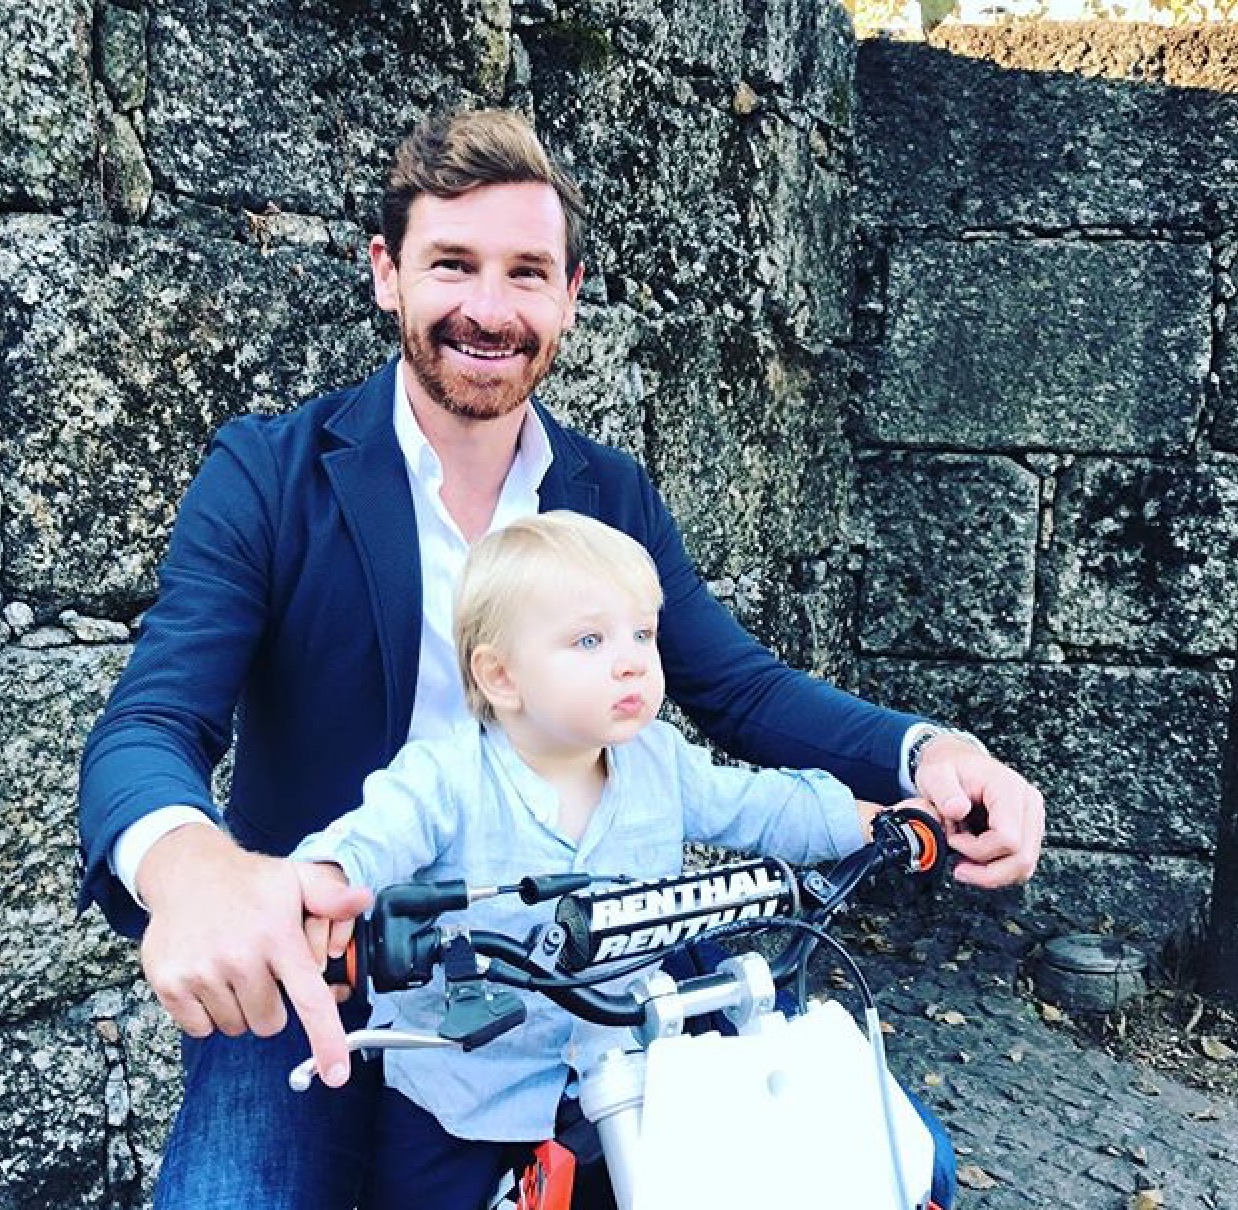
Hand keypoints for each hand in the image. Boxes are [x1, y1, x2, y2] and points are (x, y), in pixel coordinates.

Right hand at [137, 824, 372, 1086]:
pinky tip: (208, 976)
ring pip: (235, 1027)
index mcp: (277, 937)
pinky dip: (206, 1012)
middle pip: (270, 1023)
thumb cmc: (249, 883)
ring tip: (233, 966)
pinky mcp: (170, 984)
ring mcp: (202, 972)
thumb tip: (363, 899)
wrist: (187, 871)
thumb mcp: (296, 880)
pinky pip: (200, 1028)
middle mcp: (240, 957)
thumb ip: (331, 897)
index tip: (336, 1074)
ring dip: (238, 1007)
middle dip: (271, 1005)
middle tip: (261, 970)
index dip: (326, 1041)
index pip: (309, 999)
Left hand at [912, 735, 1043, 888]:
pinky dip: (996, 867)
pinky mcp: (1028, 829)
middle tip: (959, 865)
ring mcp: (1032, 817)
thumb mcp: (935, 773)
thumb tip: (957, 809)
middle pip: (1022, 858)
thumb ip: (943, 791)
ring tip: (965, 860)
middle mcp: (1028, 802)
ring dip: (991, 871)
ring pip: (1024, 865)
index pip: (1008, 839)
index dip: (977, 850)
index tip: (953, 840)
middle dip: (986, 870)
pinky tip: (975, 858)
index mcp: (1008, 788)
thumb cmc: (949, 766)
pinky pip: (1019, 861)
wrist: (956, 760)